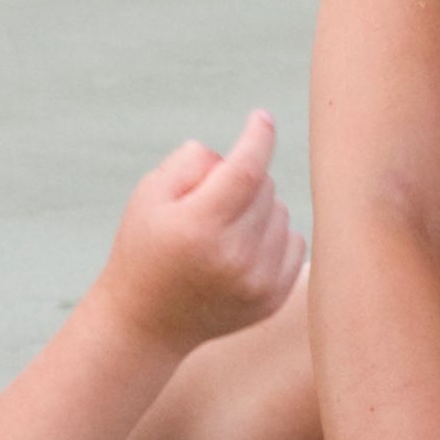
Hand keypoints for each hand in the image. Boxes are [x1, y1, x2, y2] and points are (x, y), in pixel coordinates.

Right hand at [105, 110, 305, 348]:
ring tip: (223, 231)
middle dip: (243, 179)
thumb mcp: (150, 194)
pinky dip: (274, 236)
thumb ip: (193, 161)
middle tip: (210, 201)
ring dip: (260, 209)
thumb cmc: (145, 247)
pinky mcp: (272, 299)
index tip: (261, 117)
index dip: (258, 137)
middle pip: (266, 187)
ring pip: (283, 212)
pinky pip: (294, 242)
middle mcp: (233, 257)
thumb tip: (244, 152)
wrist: (145, 322)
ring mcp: (256, 282)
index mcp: (198, 226)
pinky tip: (242, 250)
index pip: (247, 170)